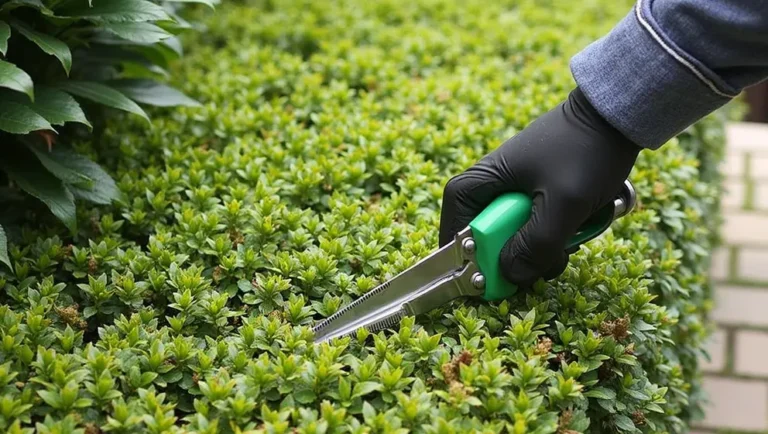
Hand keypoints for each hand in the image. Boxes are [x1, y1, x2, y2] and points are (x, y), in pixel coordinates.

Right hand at [439, 87, 641, 287]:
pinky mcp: (543, 193)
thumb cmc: (586, 151)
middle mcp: (498, 184)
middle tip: (541, 264)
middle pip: (489, 234)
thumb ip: (536, 243)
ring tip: (570, 239)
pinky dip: (556, 235)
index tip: (477, 277)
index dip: (459, 249)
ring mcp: (522, 189)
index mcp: (487, 178)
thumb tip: (511, 275)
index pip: (456, 217)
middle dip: (514, 255)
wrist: (620, 118)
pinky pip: (540, 226)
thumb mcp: (563, 203)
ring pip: (518, 235)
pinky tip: (577, 229)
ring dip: (542, 247)